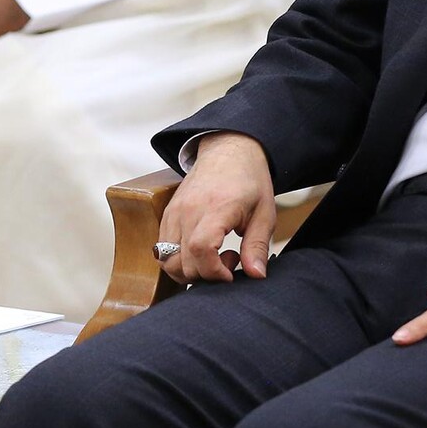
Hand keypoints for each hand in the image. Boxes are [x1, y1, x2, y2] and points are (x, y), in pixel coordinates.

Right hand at [159, 133, 276, 283]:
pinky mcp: (167, 214)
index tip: (230, 274)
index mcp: (216, 208)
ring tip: (213, 256)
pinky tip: (200, 250)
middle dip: (205, 274)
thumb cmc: (248, 181)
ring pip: (166, 259)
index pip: (200, 249)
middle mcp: (188, 210)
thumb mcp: (265, 214)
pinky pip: (162, 248)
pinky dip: (178, 259)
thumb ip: (257, 246)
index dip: (214, 271)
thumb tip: (255, 275)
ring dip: (188, 270)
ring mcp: (174, 212)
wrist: (228, 151)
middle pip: (181, 261)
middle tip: (230, 260)